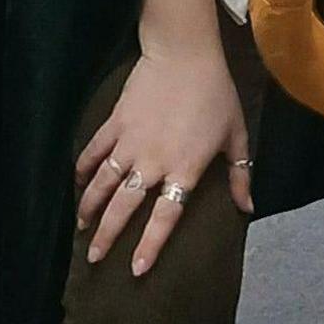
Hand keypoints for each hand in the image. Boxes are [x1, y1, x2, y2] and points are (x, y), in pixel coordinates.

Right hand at [75, 40, 248, 274]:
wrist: (184, 53)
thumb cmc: (215, 94)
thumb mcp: (236, 135)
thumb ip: (238, 175)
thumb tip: (247, 208)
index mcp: (184, 169)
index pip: (164, 216)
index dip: (149, 245)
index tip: (136, 270)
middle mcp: (153, 161)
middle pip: (124, 207)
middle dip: (106, 235)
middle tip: (94, 257)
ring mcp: (129, 142)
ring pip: (103, 183)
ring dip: (89, 207)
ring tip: (80, 227)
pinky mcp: (115, 123)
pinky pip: (94, 150)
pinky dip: (83, 168)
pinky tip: (76, 183)